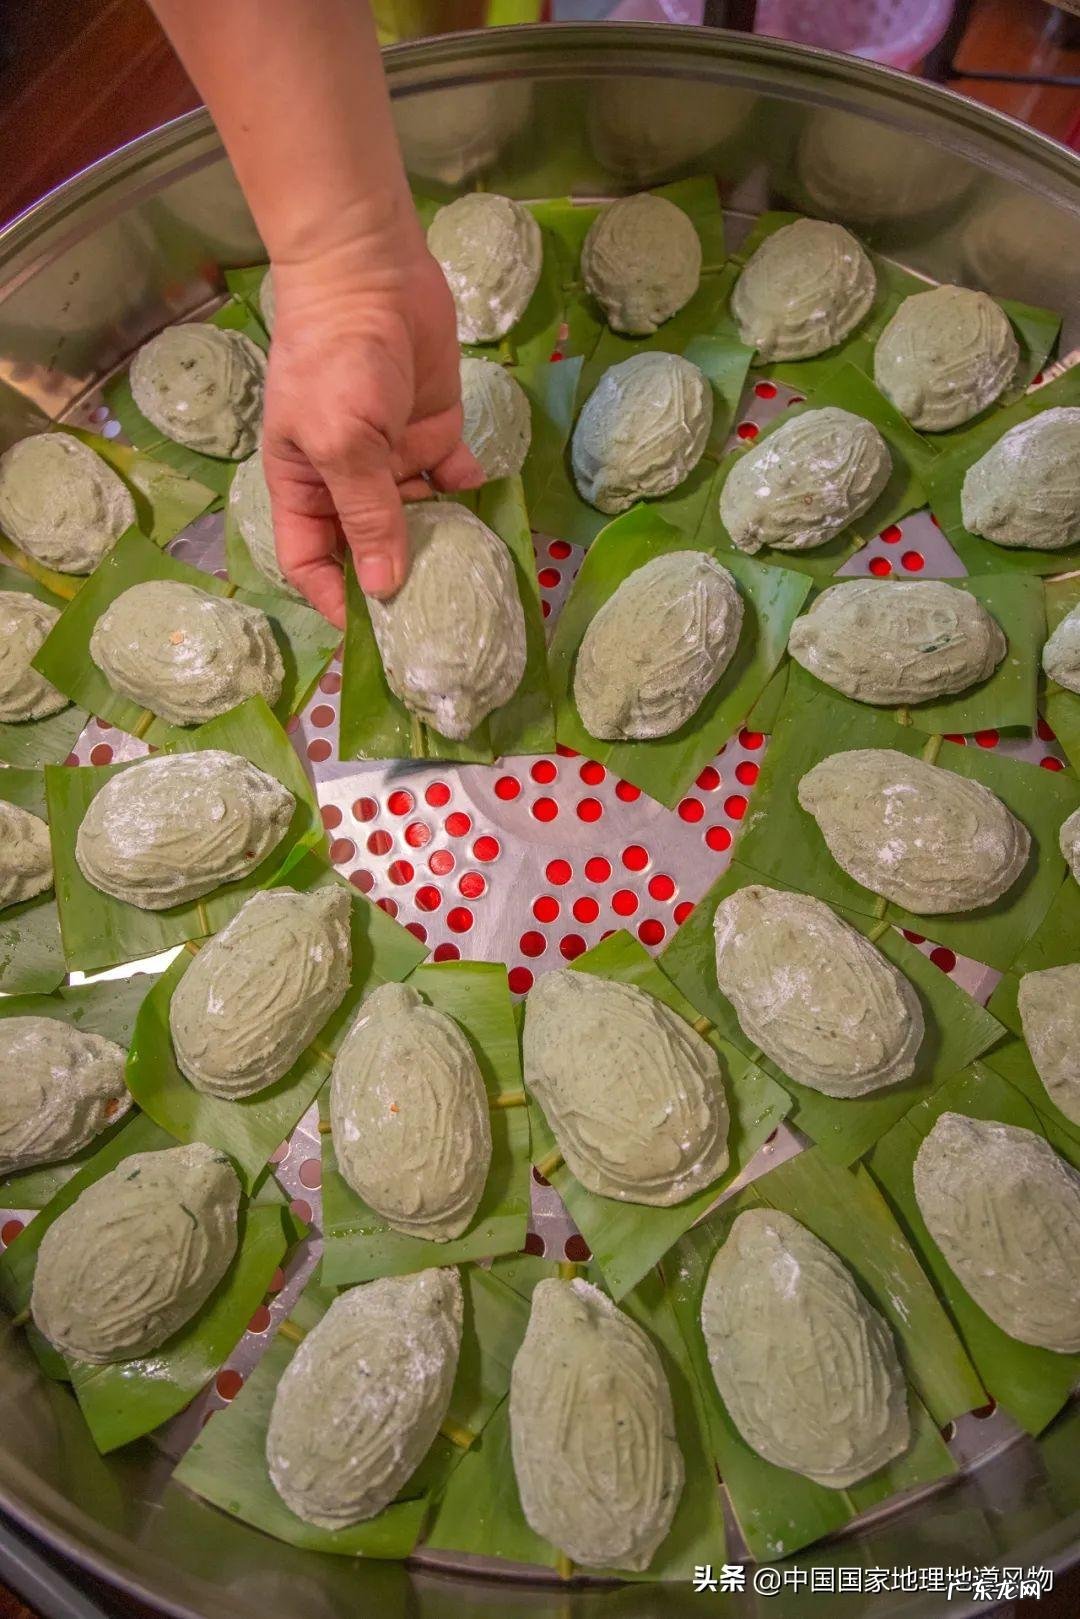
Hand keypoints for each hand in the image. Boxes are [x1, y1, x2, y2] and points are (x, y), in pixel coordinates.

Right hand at [261, 239, 483, 627]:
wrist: (372, 271)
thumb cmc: (337, 359)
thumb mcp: (343, 444)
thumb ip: (368, 516)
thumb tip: (383, 589)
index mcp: (303, 485)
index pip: (310, 562)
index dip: (334, 599)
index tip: (370, 635)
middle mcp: (346, 479)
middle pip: (367, 548)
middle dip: (395, 580)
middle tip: (433, 620)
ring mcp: (391, 456)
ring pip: (416, 519)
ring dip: (439, 543)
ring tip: (469, 575)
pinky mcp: (433, 431)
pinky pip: (452, 479)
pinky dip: (468, 496)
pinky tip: (487, 510)